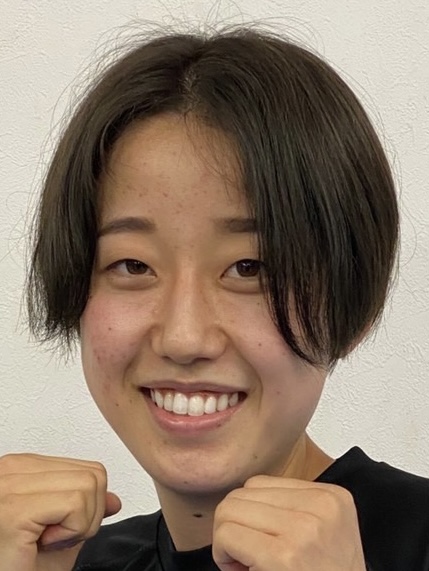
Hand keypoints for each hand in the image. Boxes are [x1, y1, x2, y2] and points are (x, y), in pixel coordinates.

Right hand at [0, 453, 120, 570]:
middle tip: (53, 537)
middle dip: (87, 515)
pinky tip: (43, 543)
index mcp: (22, 469)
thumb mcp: (62, 535)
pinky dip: (72, 531)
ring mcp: (11, 485)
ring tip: (45, 539)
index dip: (87, 505)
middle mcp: (12, 470)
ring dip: (78, 525)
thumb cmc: (18, 566)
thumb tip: (114, 500)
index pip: (87, 468)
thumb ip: (86, 510)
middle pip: (92, 474)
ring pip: (88, 485)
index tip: (57, 527)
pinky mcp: (16, 508)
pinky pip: (76, 504)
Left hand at [212, 475, 365, 570]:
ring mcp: (304, 529)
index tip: (259, 543)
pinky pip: (226, 534)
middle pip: (242, 494)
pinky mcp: (284, 556)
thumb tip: (238, 502)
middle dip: (233, 525)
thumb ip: (291, 508)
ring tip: (245, 563)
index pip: (259, 484)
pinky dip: (222, 554)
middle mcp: (321, 506)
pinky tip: (239, 569)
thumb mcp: (322, 532)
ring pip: (229, 509)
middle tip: (246, 556)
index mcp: (331, 497)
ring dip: (226, 539)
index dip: (249, 515)